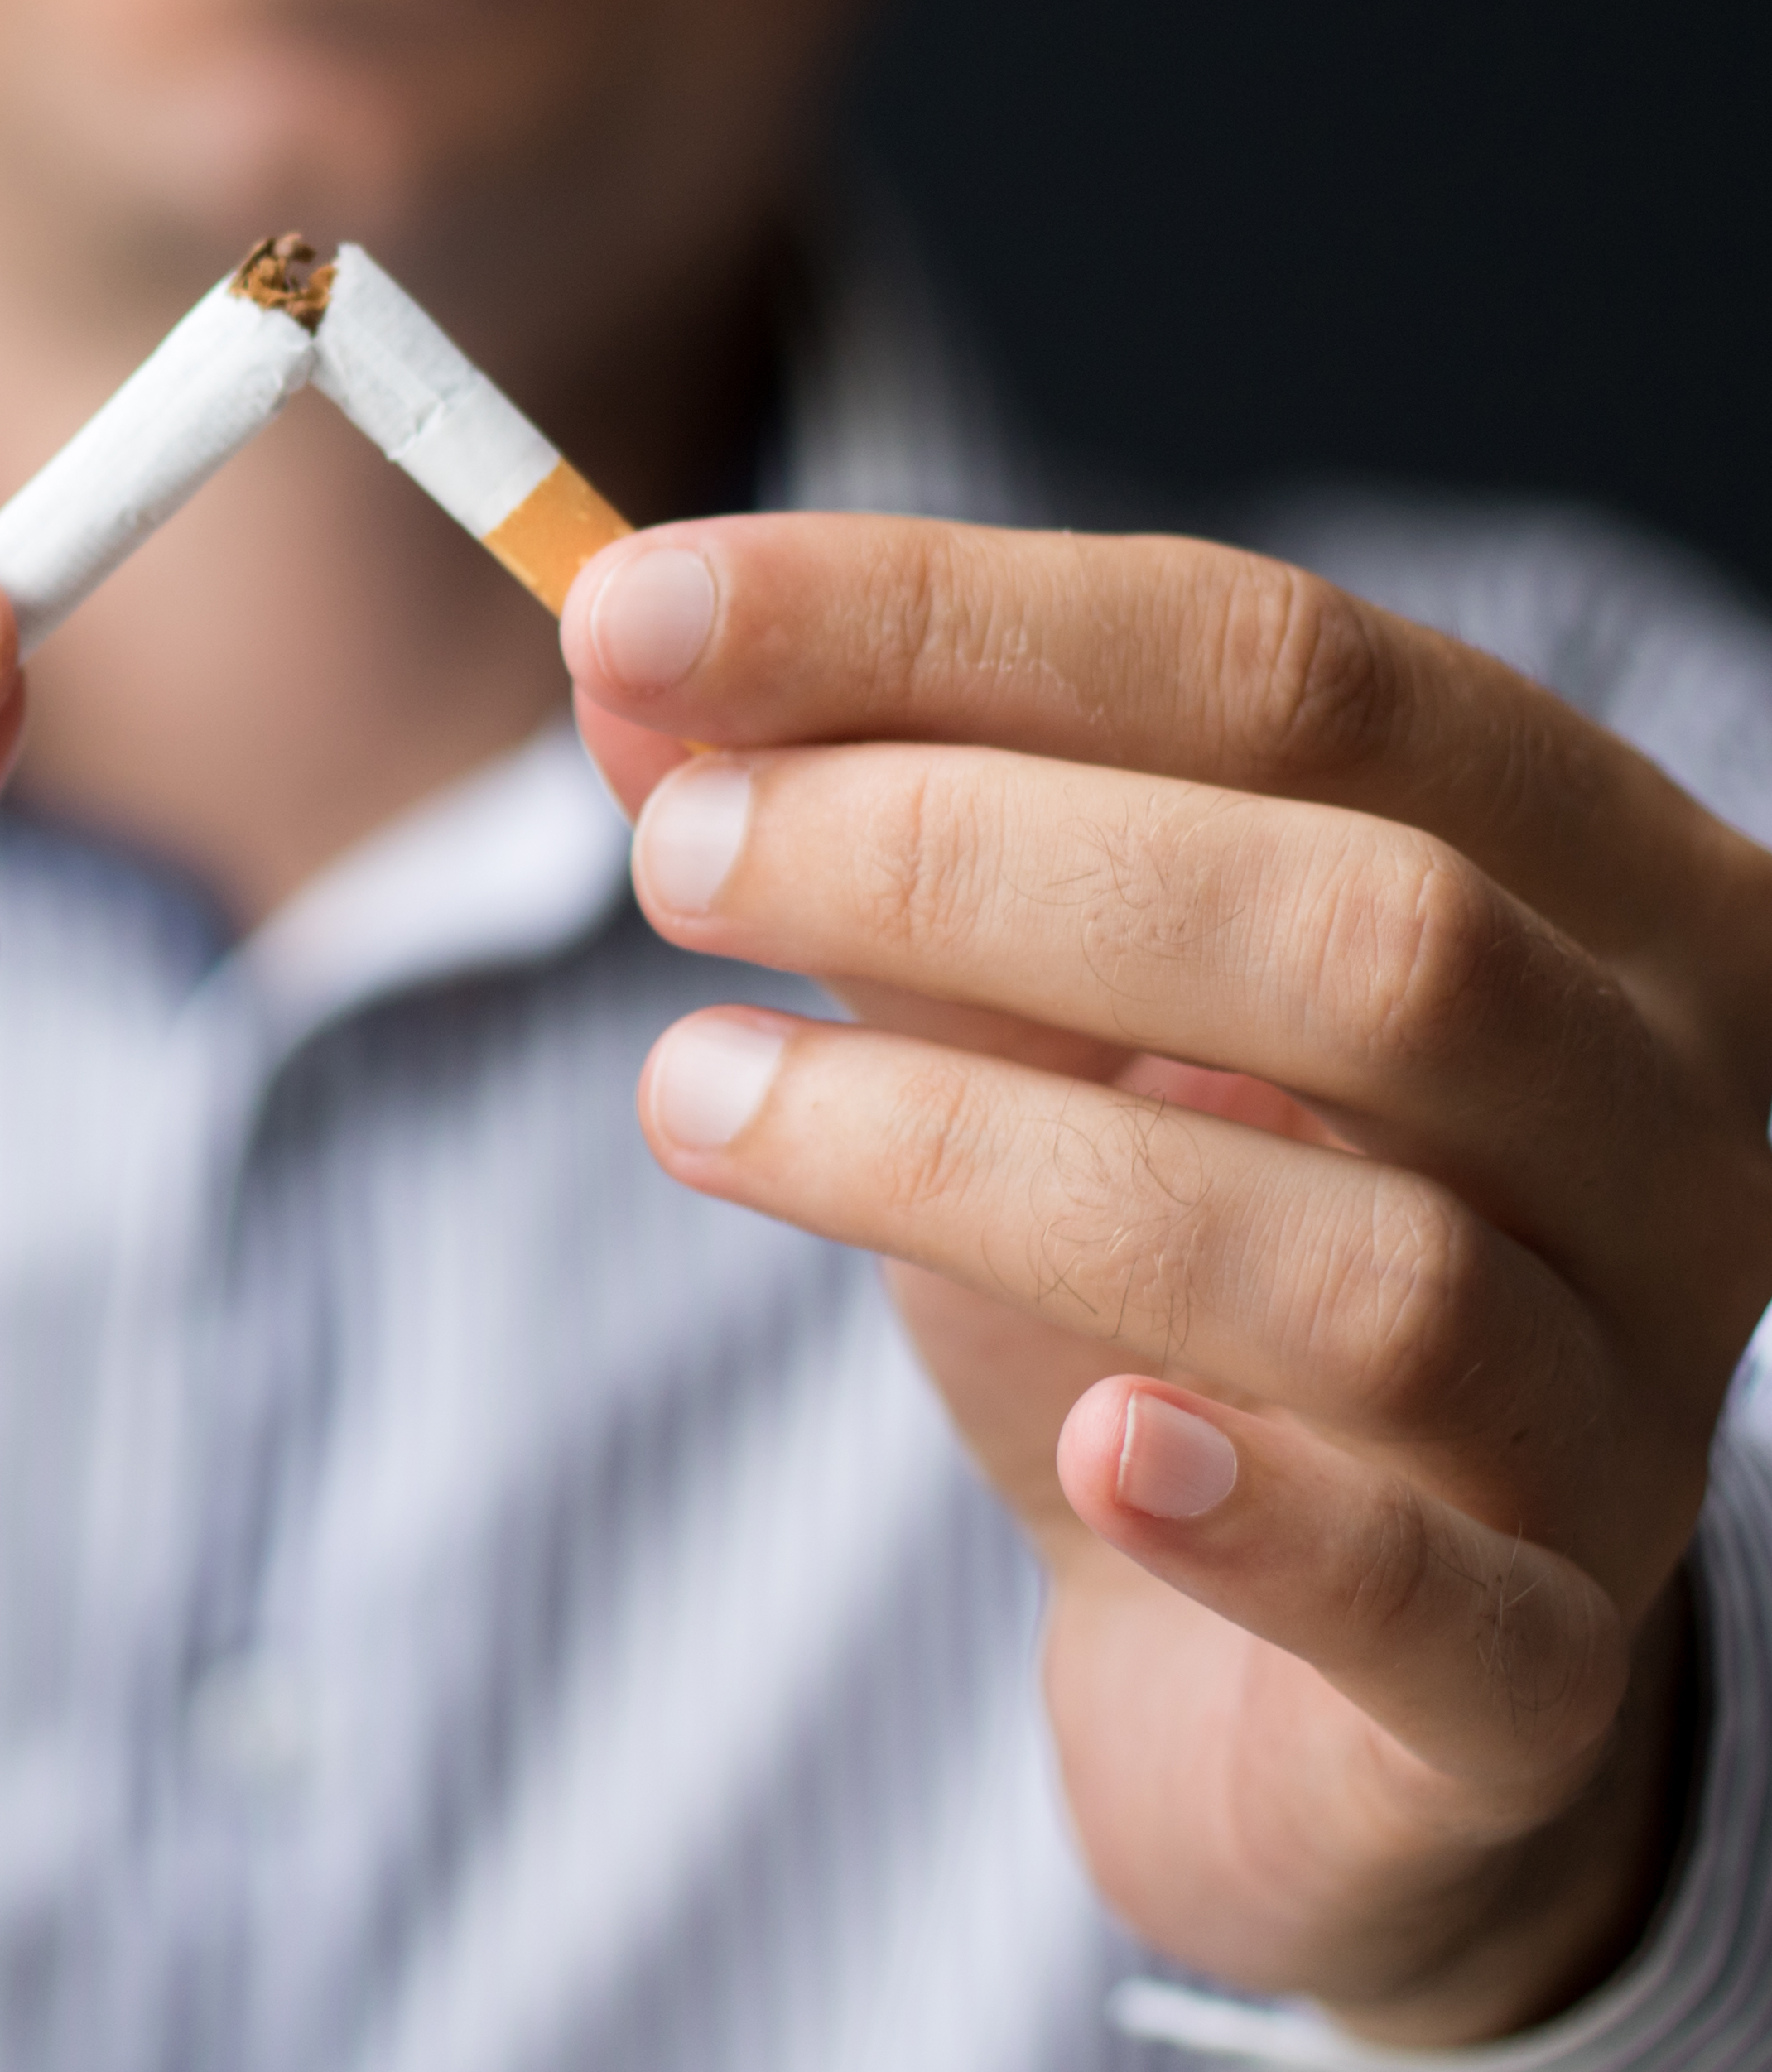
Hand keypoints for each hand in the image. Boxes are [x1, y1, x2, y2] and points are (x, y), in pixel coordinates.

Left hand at [564, 518, 1771, 2039]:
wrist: (1290, 1670)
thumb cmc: (1167, 1260)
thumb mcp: (1013, 1006)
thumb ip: (862, 820)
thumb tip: (627, 651)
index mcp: (1603, 890)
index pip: (1296, 672)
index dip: (945, 620)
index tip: (634, 611)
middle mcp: (1680, 1133)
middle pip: (1372, 932)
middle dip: (966, 860)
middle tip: (670, 859)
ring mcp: (1636, 1415)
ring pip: (1363, 1264)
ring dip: (975, 1153)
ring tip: (697, 1095)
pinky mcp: (1528, 1683)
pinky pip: (1432, 1597)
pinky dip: (1248, 1509)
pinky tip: (1090, 1446)